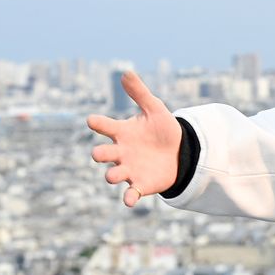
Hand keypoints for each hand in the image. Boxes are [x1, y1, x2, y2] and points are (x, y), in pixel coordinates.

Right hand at [86, 71, 182, 207]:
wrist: (181, 152)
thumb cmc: (163, 129)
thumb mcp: (155, 109)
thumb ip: (140, 93)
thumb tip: (126, 72)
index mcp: (121, 132)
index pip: (103, 126)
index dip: (97, 123)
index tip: (94, 121)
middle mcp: (120, 152)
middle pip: (100, 154)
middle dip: (99, 154)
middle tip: (101, 153)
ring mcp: (128, 169)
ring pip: (112, 175)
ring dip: (112, 176)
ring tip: (114, 176)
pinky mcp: (140, 184)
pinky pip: (130, 193)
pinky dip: (129, 197)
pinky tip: (129, 201)